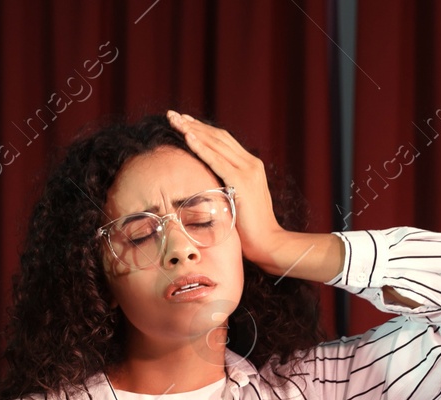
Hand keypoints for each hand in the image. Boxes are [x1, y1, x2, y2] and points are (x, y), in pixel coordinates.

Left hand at [166, 110, 345, 282]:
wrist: (268, 243)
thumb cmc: (249, 229)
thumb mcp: (236, 202)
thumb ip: (226, 188)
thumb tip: (206, 186)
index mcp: (250, 167)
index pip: (223, 141)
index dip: (202, 130)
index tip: (183, 122)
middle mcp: (251, 164)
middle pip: (218, 137)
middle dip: (193, 125)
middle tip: (172, 115)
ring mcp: (248, 171)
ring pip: (216, 143)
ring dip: (193, 130)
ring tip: (174, 120)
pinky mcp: (242, 182)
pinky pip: (217, 160)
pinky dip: (201, 147)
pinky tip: (187, 136)